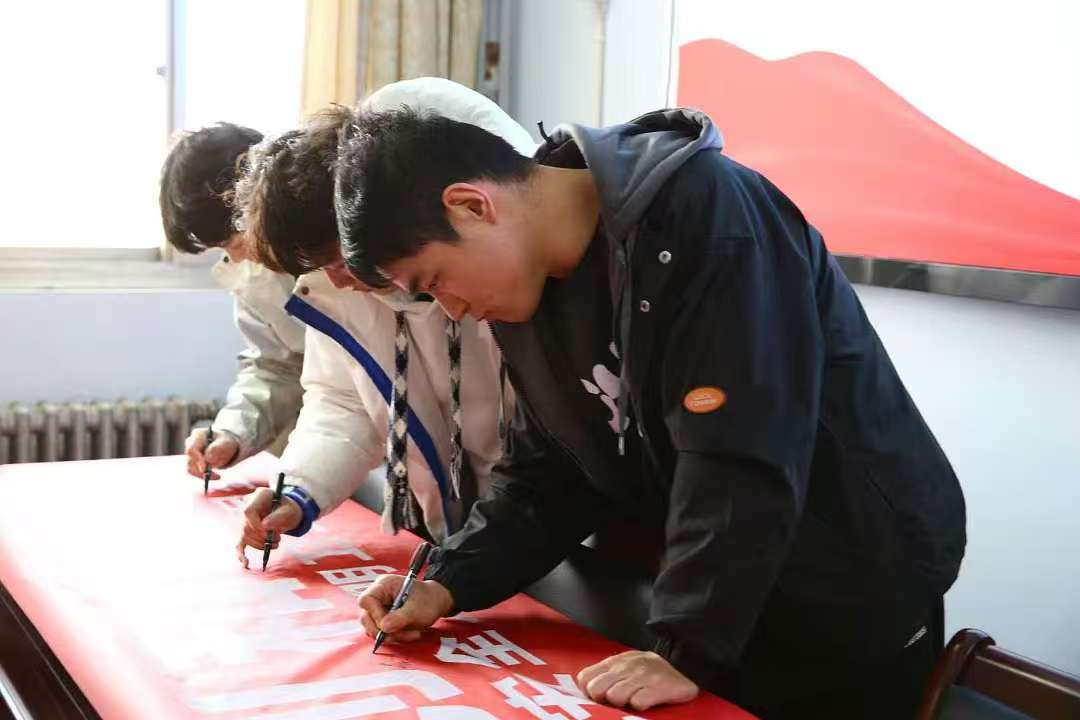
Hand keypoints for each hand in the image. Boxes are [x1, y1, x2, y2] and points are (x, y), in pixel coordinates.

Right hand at [185, 427, 238, 480]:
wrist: (225, 444)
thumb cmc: (225, 442)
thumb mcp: (226, 443)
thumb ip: (218, 448)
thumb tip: (208, 459)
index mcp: (198, 435)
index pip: (192, 449)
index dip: (197, 460)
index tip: (205, 469)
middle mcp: (191, 443)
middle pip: (190, 460)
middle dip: (202, 470)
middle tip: (217, 476)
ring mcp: (190, 453)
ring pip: (191, 468)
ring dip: (203, 474)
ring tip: (218, 476)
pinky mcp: (192, 461)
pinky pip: (194, 472)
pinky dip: (203, 476)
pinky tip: (216, 476)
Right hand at [235, 487, 300, 568]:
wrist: (289, 511)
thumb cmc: (290, 509)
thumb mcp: (289, 511)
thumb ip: (278, 516)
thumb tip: (264, 526)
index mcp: (259, 496)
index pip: (248, 511)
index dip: (256, 525)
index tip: (269, 533)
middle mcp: (249, 506)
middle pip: (246, 526)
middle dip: (261, 537)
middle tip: (277, 540)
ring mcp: (246, 519)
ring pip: (245, 535)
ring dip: (259, 544)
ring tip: (275, 544)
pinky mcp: (247, 531)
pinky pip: (240, 543)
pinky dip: (242, 554)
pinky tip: (245, 564)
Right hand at [357, 574, 453, 643]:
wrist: (437, 602)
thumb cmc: (428, 600)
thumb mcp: (417, 609)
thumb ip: (400, 618)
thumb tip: (383, 627)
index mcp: (384, 585)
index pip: (366, 600)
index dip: (375, 615)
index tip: (389, 625)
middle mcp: (378, 595)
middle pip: (366, 617)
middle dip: (384, 631)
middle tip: (402, 635)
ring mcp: (379, 607)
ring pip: (373, 627)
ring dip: (391, 636)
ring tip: (411, 634)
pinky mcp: (382, 618)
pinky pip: (380, 632)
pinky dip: (393, 637)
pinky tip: (407, 634)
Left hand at [576, 650, 698, 711]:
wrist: (684, 664)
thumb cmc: (649, 669)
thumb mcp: (625, 665)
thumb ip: (606, 674)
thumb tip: (586, 690)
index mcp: (614, 662)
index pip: (585, 678)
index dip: (589, 691)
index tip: (600, 697)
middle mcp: (625, 668)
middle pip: (596, 689)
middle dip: (603, 699)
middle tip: (618, 699)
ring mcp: (641, 677)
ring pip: (615, 697)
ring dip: (623, 703)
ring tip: (635, 698)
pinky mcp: (657, 688)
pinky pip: (638, 703)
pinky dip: (641, 705)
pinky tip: (648, 700)